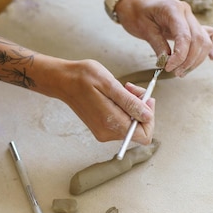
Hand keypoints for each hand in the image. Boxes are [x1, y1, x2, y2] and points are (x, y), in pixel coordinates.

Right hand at [37, 57, 154, 143]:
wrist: (63, 80)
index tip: (145, 99)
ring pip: (130, 124)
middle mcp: (108, 133)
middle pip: (138, 129)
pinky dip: (123, 108)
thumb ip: (130, 103)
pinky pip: (121, 122)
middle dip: (141, 108)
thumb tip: (147, 116)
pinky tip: (115, 95)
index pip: (144, 135)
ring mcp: (103, 131)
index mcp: (111, 124)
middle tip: (131, 89)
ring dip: (131, 106)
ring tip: (122, 88)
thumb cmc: (84, 78)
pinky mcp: (100, 127)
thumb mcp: (110, 84)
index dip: (150, 117)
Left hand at [114, 0, 212, 75]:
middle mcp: (186, 12)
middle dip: (189, 60)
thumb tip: (168, 63)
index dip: (180, 56)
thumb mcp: (144, 30)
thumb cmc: (137, 14)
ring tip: (182, 71)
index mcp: (173, 9)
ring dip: (196, 59)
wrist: (135, 4)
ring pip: (204, 41)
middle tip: (176, 72)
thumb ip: (158, 45)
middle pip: (198, 40)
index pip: (185, 36)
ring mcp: (191, 17)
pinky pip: (210, 34)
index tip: (170, 68)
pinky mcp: (192, 24)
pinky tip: (212, 57)